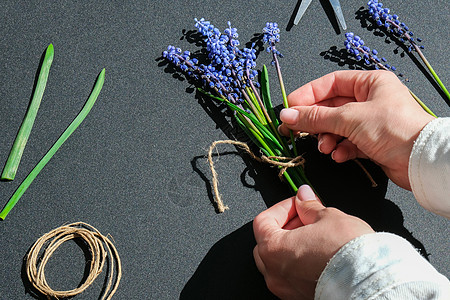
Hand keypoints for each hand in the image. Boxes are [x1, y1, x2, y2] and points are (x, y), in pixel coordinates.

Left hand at [253, 185, 373, 299]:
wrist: (371, 282)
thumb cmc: (349, 254)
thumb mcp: (328, 217)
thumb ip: (309, 206)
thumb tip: (304, 197)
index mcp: (272, 249)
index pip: (263, 221)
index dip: (282, 208)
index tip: (298, 203)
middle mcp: (275, 273)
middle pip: (267, 242)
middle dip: (286, 226)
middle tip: (306, 217)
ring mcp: (286, 289)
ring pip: (279, 262)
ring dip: (292, 245)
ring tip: (316, 235)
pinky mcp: (301, 298)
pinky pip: (292, 276)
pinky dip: (299, 263)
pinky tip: (319, 254)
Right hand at [278, 70, 434, 189]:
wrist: (421, 161)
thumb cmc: (394, 129)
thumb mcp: (349, 118)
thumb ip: (315, 117)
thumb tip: (287, 115)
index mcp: (369, 83)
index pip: (330, 83)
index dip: (308, 94)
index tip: (290, 107)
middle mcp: (370, 100)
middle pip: (331, 107)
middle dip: (315, 121)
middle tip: (296, 130)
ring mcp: (371, 122)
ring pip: (337, 127)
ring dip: (327, 138)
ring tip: (325, 147)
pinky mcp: (372, 142)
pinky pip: (348, 142)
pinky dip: (340, 149)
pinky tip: (339, 155)